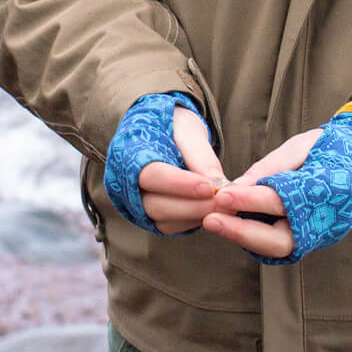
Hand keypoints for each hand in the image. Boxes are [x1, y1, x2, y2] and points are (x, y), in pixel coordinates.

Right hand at [139, 106, 228, 234]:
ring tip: (224, 208)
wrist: (161, 130)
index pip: (153, 176)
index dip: (180, 185)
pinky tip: (212, 211)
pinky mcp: (150, 216)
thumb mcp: (188, 130)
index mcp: (130, 154)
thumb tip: (219, 185)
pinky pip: (170, 226)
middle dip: (193, 206)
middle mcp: (127, 184)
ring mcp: (137, 203)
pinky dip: (192, 221)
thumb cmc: (172, 125)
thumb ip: (201, 157)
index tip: (209, 187)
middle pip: (157, 205)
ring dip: (195, 216)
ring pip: (164, 220)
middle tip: (223, 202)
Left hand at [205, 113, 351, 263]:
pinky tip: (234, 224)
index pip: (282, 200)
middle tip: (211, 218)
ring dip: (244, 237)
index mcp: (328, 190)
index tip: (221, 194)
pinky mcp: (314, 240)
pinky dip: (256, 237)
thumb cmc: (332, 147)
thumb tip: (237, 185)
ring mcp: (321, 235)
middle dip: (241, 231)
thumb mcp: (303, 145)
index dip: (250, 200)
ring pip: (278, 248)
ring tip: (215, 221)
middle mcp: (325, 221)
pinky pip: (281, 245)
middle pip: (278, 240)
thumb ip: (272, 166)